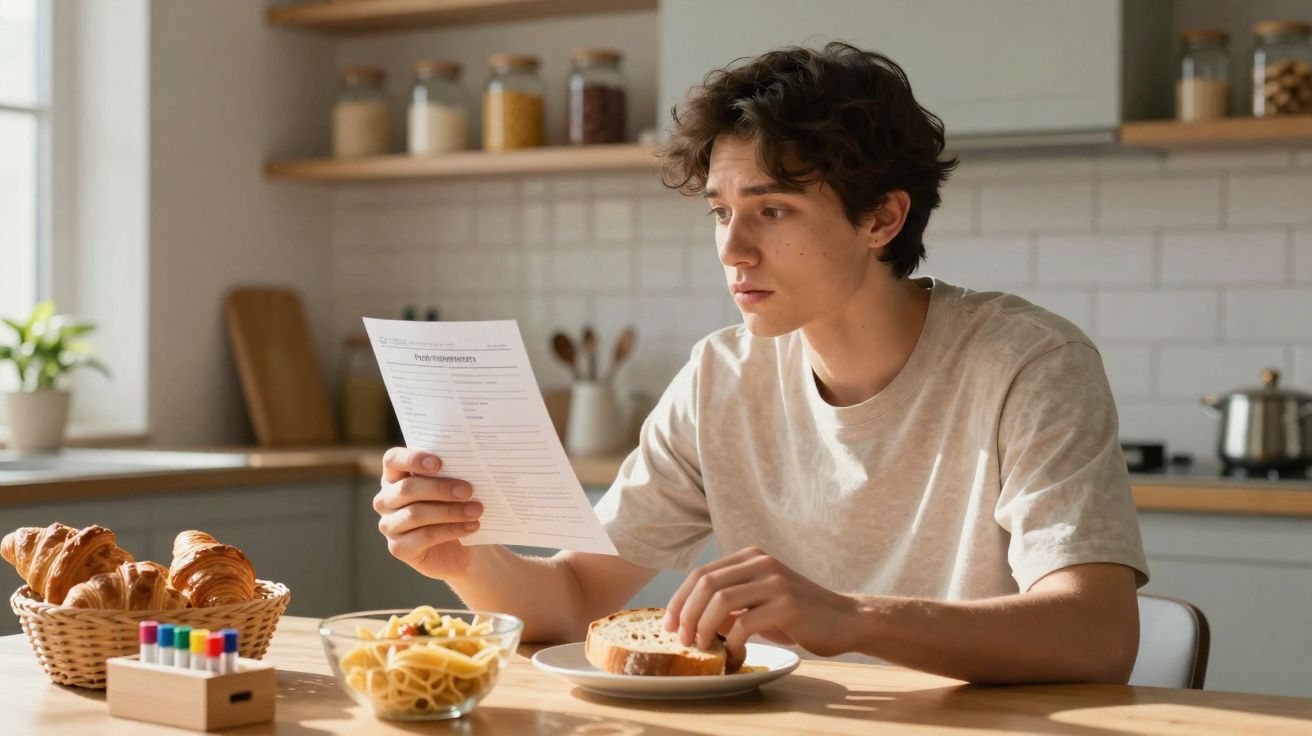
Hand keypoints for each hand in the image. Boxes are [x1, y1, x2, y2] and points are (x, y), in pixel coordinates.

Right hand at [373, 447, 482, 579]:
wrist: (461, 547)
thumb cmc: (454, 506)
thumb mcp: (452, 487)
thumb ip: (452, 473)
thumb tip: (469, 463)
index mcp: (395, 476)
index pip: (392, 460)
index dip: (412, 459)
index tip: (439, 463)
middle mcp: (386, 500)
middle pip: (407, 488)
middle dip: (440, 488)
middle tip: (468, 490)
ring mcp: (389, 525)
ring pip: (415, 514)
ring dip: (450, 511)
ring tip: (476, 510)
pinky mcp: (398, 548)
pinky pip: (424, 536)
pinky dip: (451, 530)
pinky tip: (471, 526)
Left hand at [663, 546, 856, 664]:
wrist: (844, 620)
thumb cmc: (798, 615)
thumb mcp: (759, 602)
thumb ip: (730, 602)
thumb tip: (691, 618)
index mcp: (750, 558)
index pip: (701, 573)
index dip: (679, 600)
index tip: (669, 625)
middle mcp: (761, 563)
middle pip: (705, 583)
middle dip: (685, 614)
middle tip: (681, 640)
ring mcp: (775, 582)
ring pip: (720, 600)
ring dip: (703, 627)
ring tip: (703, 647)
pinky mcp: (787, 605)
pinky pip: (745, 623)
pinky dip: (731, 642)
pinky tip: (734, 655)